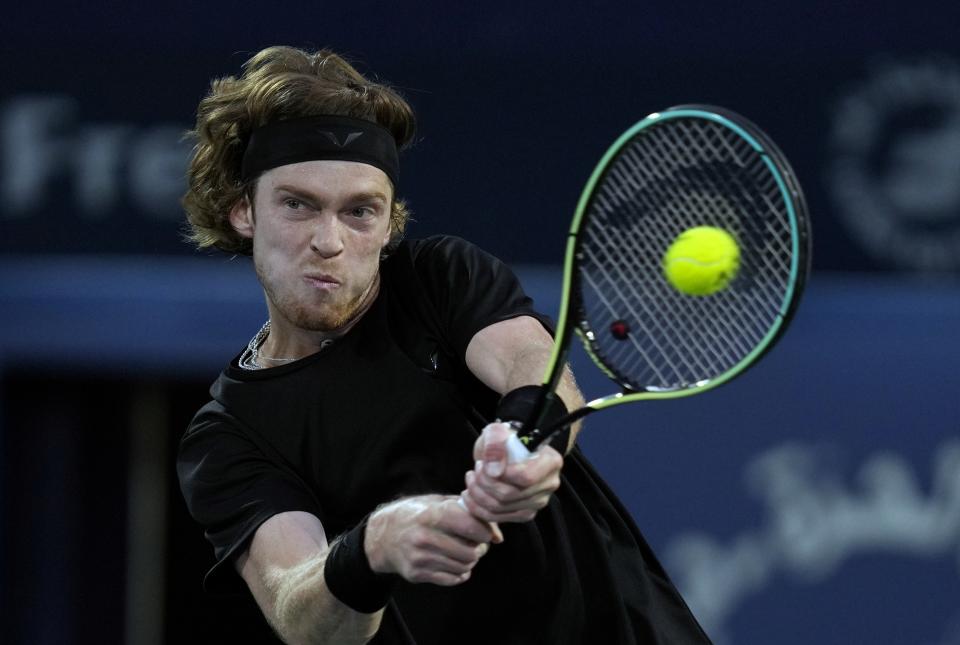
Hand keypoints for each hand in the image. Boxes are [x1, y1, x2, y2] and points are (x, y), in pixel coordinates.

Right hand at [364, 494, 498, 585]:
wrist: (382, 536)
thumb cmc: (416, 515)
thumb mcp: (438, 503)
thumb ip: (469, 512)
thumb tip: (498, 536)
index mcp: (431, 514)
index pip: (471, 526)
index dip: (485, 531)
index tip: (485, 532)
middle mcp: (424, 537)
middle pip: (470, 552)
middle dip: (479, 549)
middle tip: (477, 544)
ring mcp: (419, 558)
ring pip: (463, 567)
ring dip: (470, 561)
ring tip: (465, 552)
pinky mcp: (416, 574)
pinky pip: (451, 579)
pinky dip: (460, 573)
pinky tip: (455, 563)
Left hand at [460, 422, 562, 522]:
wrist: (504, 453)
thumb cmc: (504, 440)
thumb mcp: (496, 431)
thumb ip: (495, 443)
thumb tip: (494, 470)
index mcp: (550, 462)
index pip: (526, 477)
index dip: (501, 474)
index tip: (485, 463)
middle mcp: (549, 484)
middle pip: (511, 495)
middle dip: (484, 482)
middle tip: (474, 469)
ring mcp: (537, 502)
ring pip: (501, 508)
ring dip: (478, 494)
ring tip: (471, 478)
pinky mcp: (524, 514)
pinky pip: (497, 517)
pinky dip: (478, 508)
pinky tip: (471, 494)